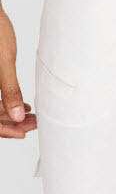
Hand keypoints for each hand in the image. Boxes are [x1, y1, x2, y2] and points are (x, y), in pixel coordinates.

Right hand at [0, 7, 35, 136]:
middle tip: (34, 123)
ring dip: (10, 114)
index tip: (23, 132)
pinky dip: (6, 103)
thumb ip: (10, 90)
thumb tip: (17, 116)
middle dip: (11, 123)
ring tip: (32, 115)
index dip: (4, 130)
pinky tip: (24, 105)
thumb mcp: (4, 62)